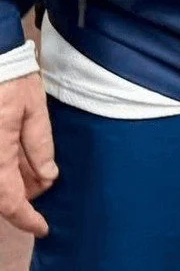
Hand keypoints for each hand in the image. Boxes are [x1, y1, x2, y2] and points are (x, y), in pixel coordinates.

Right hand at [0, 74, 56, 236]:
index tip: (42, 228)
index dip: (26, 218)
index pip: (9, 200)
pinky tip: (23, 161)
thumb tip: (47, 176)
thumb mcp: (34, 108)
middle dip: (23, 198)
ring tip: (38, 171)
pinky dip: (7, 170)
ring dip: (14, 184)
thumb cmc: (12, 78)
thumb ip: (39, 145)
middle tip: (46, 184)